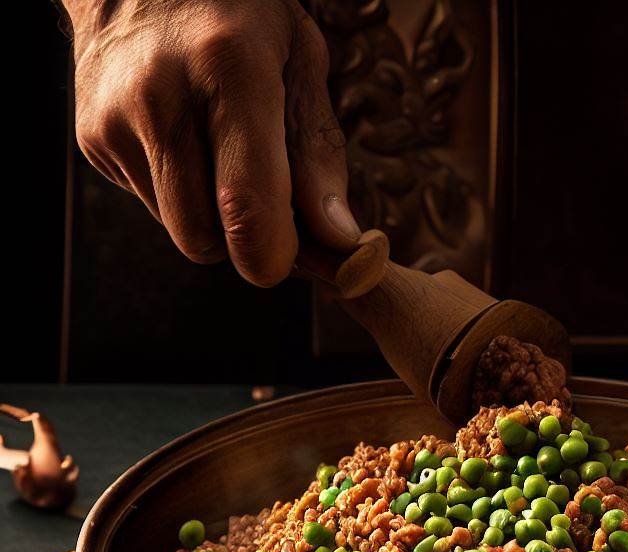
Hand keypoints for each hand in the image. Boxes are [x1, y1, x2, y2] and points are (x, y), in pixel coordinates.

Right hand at [67, 0, 359, 286]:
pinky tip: (189, 143)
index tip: (300, 254)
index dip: (275, 255)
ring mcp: (114, 120)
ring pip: (179, 231)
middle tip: (271, 202)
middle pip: (205, 240)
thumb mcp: (300, 62)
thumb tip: (338, 240)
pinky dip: (182, 194)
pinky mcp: (91, 140)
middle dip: (245, 240)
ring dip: (213, 218)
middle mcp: (159, 96)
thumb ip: (319, 157)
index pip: (244, 206)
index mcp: (228, 67)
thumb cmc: (239, 13)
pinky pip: (153, 207)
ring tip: (224, 154)